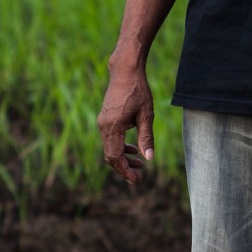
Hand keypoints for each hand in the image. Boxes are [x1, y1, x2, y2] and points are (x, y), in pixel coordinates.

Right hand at [97, 60, 155, 185]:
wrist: (125, 71)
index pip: (115, 156)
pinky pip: (110, 139)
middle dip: (124, 167)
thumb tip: (149, 158)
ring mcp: (102, 123)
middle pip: (110, 156)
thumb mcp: (146, 115)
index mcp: (113, 126)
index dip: (125, 170)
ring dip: (123, 158)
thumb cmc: (138, 91)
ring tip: (140, 163)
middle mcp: (104, 126)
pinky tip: (133, 149)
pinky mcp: (105, 119)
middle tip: (140, 175)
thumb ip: (146, 138)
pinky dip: (120, 147)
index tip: (137, 179)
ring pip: (110, 148)